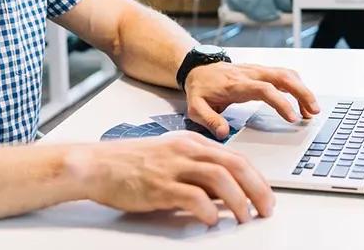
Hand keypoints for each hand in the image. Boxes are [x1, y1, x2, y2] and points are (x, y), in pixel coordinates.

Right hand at [82, 131, 273, 225]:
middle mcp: (186, 151)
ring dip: (238, 200)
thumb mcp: (170, 158)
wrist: (97, 165)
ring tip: (244, 217)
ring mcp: (173, 167)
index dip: (256, 178)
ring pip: (219, 178)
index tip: (266, 195)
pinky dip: (206, 210)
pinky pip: (191, 196)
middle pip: (234, 165)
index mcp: (191, 143)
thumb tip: (224, 194)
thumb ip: (197, 172)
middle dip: (257, 189)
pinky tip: (210, 220)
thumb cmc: (130, 163)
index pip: (235, 157)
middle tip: (265, 209)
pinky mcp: (159, 186)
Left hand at [183, 62, 319, 138]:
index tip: (293, 117)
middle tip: (314, 111)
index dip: (281, 102)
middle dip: (302, 93)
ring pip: (287, 74)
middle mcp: (251, 74)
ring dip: (303, 90)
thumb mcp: (195, 107)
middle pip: (283, 77)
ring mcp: (258, 70)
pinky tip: (303, 102)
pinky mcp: (263, 72)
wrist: (199, 69)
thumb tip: (224, 132)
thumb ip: (209, 120)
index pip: (265, 89)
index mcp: (237, 84)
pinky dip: (298, 86)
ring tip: (312, 111)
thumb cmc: (200, 89)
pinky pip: (285, 75)